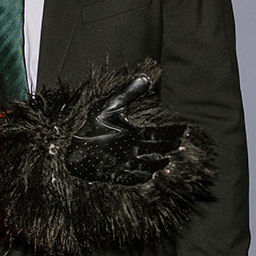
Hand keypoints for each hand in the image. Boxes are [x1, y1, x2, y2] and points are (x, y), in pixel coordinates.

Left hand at [66, 74, 187, 184]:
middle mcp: (133, 149)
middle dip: (169, 147)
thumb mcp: (109, 106)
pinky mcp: (113, 173)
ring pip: (146, 165)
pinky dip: (138, 178)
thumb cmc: (90, 124)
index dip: (172, 132)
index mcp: (135, 135)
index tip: (185, 128)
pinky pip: (129, 178)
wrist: (70, 142)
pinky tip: (147, 175)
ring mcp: (124, 162)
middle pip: (156, 149)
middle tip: (180, 144)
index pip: (158, 134)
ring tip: (166, 161)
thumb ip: (127, 93)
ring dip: (157, 164)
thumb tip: (145, 77)